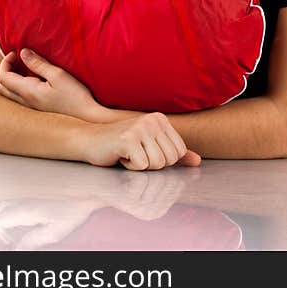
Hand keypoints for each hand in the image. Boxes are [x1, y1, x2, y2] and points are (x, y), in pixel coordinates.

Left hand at [0, 48, 106, 121]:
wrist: (87, 117)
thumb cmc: (75, 96)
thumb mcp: (58, 75)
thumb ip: (38, 63)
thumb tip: (22, 52)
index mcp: (28, 91)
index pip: (3, 77)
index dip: (5, 62)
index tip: (16, 53)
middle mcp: (25, 102)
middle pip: (2, 87)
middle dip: (5, 71)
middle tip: (17, 61)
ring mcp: (31, 108)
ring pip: (9, 95)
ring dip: (11, 80)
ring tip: (25, 70)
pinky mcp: (38, 110)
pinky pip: (19, 99)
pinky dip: (19, 88)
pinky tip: (35, 82)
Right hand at [79, 113, 201, 170]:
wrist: (89, 140)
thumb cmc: (121, 146)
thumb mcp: (150, 146)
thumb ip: (173, 152)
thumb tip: (197, 161)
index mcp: (161, 120)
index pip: (179, 152)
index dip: (163, 160)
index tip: (146, 152)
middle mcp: (153, 120)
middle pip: (169, 159)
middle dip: (152, 164)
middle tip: (136, 154)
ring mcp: (140, 128)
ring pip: (157, 164)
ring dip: (141, 166)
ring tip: (129, 154)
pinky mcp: (128, 139)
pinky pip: (141, 166)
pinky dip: (129, 167)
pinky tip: (120, 156)